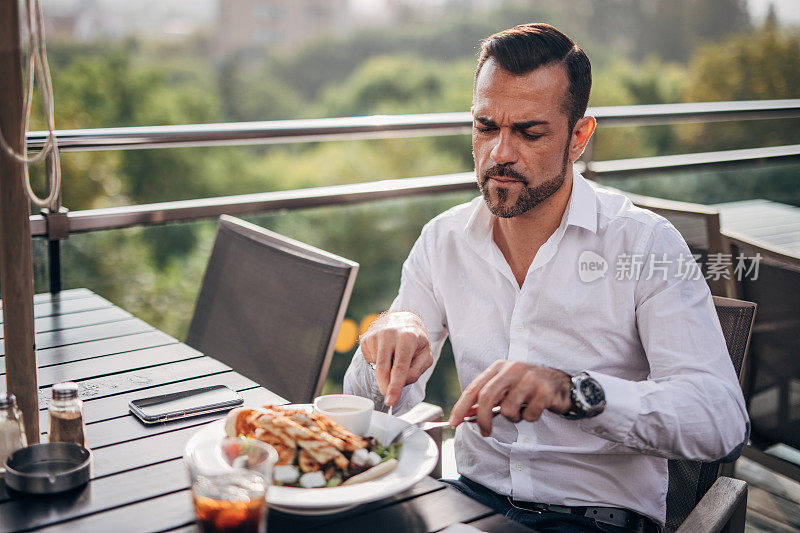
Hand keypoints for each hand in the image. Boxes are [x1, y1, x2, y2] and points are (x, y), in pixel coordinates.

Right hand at [359, 311, 432, 405]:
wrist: (402, 319)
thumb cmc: (415, 340)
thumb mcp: (425, 355)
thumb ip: (416, 371)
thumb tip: (400, 383)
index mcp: (407, 337)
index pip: (400, 368)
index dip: (395, 386)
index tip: (390, 400)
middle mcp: (390, 334)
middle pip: (383, 369)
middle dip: (385, 387)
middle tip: (389, 398)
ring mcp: (375, 335)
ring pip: (376, 367)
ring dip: (385, 372)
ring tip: (395, 359)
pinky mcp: (366, 339)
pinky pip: (371, 361)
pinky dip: (378, 363)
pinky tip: (386, 354)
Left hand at [448, 360, 571, 436]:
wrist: (564, 384)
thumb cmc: (529, 388)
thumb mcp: (506, 387)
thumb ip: (488, 397)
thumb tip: (466, 413)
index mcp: (500, 367)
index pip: (475, 388)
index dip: (461, 406)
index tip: (454, 422)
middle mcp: (513, 369)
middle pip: (486, 397)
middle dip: (482, 419)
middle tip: (485, 432)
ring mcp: (530, 379)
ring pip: (508, 409)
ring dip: (513, 418)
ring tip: (522, 410)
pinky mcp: (545, 391)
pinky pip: (528, 415)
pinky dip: (530, 417)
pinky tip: (537, 409)